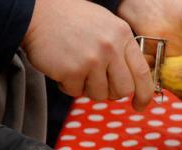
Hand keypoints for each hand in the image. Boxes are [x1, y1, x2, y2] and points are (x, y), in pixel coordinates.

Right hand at [22, 0, 153, 110]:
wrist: (37, 12)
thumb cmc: (72, 21)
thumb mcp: (107, 26)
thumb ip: (122, 50)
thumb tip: (135, 82)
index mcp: (122, 35)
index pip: (142, 73)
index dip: (144, 94)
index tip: (140, 105)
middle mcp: (110, 47)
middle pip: (123, 90)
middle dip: (112, 93)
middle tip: (98, 84)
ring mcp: (92, 59)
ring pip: (100, 95)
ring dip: (87, 88)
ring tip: (77, 70)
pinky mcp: (72, 70)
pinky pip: (76, 92)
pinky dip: (68, 86)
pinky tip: (62, 68)